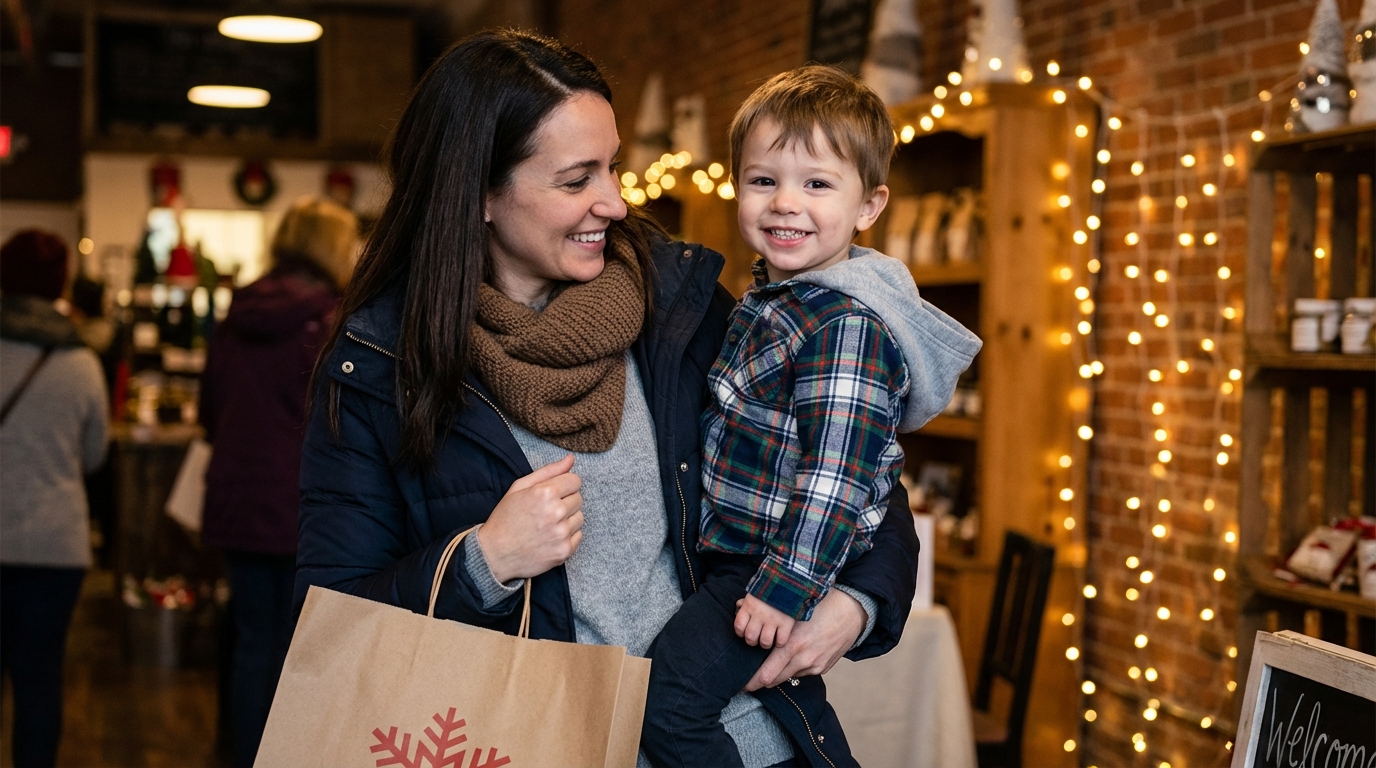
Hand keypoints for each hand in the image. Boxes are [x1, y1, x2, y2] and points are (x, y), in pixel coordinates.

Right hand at [475, 455, 582, 583]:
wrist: (495, 554)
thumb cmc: (505, 519)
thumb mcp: (519, 488)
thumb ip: (548, 471)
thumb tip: (571, 459)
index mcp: (545, 493)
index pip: (575, 481)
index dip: (563, 485)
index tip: (553, 493)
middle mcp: (556, 512)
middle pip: (578, 498)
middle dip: (565, 501)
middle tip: (546, 510)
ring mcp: (562, 533)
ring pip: (580, 517)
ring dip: (567, 519)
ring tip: (547, 524)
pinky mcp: (565, 551)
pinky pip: (578, 536)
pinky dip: (567, 536)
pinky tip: (550, 537)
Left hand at [734, 594, 795, 648]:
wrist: (789, 580)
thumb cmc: (768, 588)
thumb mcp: (753, 593)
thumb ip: (744, 602)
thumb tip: (737, 608)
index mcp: (749, 606)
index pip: (739, 626)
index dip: (740, 633)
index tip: (745, 632)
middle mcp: (760, 614)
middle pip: (750, 637)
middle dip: (752, 641)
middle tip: (757, 639)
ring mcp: (773, 619)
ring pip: (765, 642)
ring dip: (765, 644)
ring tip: (768, 641)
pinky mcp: (787, 622)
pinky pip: (781, 640)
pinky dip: (780, 642)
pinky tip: (780, 638)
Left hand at [744, 588, 865, 690]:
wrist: (853, 612)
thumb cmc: (821, 605)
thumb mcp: (795, 610)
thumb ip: (771, 619)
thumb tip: (740, 609)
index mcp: (793, 645)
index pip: (766, 673)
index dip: (751, 681)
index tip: (740, 684)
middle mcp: (804, 660)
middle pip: (773, 681)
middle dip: (759, 682)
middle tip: (745, 683)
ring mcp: (814, 666)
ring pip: (787, 677)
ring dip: (776, 674)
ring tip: (765, 667)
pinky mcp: (822, 668)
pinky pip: (801, 673)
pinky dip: (792, 668)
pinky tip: (789, 658)